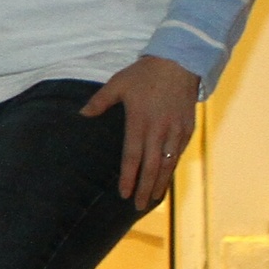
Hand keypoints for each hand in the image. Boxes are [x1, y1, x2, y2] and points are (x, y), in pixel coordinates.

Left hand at [81, 55, 199, 212]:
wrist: (180, 62)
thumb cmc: (145, 74)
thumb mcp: (118, 84)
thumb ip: (99, 101)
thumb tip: (81, 114)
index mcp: (140, 122)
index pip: (132, 157)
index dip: (128, 177)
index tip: (123, 194)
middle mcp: (159, 130)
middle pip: (151, 166)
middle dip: (144, 189)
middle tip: (137, 206)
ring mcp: (176, 130)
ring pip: (168, 163)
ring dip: (160, 183)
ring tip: (153, 199)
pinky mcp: (187, 128)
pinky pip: (178, 153)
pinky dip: (172, 167)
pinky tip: (166, 177)